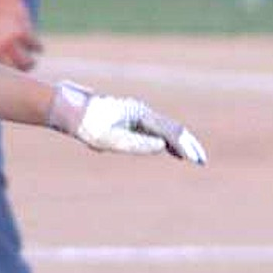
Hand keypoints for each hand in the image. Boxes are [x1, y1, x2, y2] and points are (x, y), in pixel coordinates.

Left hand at [0, 0, 42, 70]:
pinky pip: (36, 47)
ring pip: (27, 62)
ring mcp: (10, 41)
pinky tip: (38, 46)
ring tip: (32, 61)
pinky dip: (39, 47)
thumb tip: (4, 68)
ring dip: (32, 63)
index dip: (8, 76)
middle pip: (14, 70)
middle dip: (22, 72)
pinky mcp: (23, 33)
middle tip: (26, 69)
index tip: (14, 77)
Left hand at [47, 81, 207, 162]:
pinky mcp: (131, 120)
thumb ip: (137, 143)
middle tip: (201, 161)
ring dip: (180, 143)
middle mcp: (142, 112)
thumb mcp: (111, 139)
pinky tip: (171, 151)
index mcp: (140, 115)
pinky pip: (155, 130)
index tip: (196, 160)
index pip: (170, 132)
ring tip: (192, 158)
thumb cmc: (88, 126)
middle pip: (172, 128)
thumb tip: (162, 145)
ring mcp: (137, 115)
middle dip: (188, 145)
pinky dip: (166, 141)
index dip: (185, 146)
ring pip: (165, 129)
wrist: (71, 112)